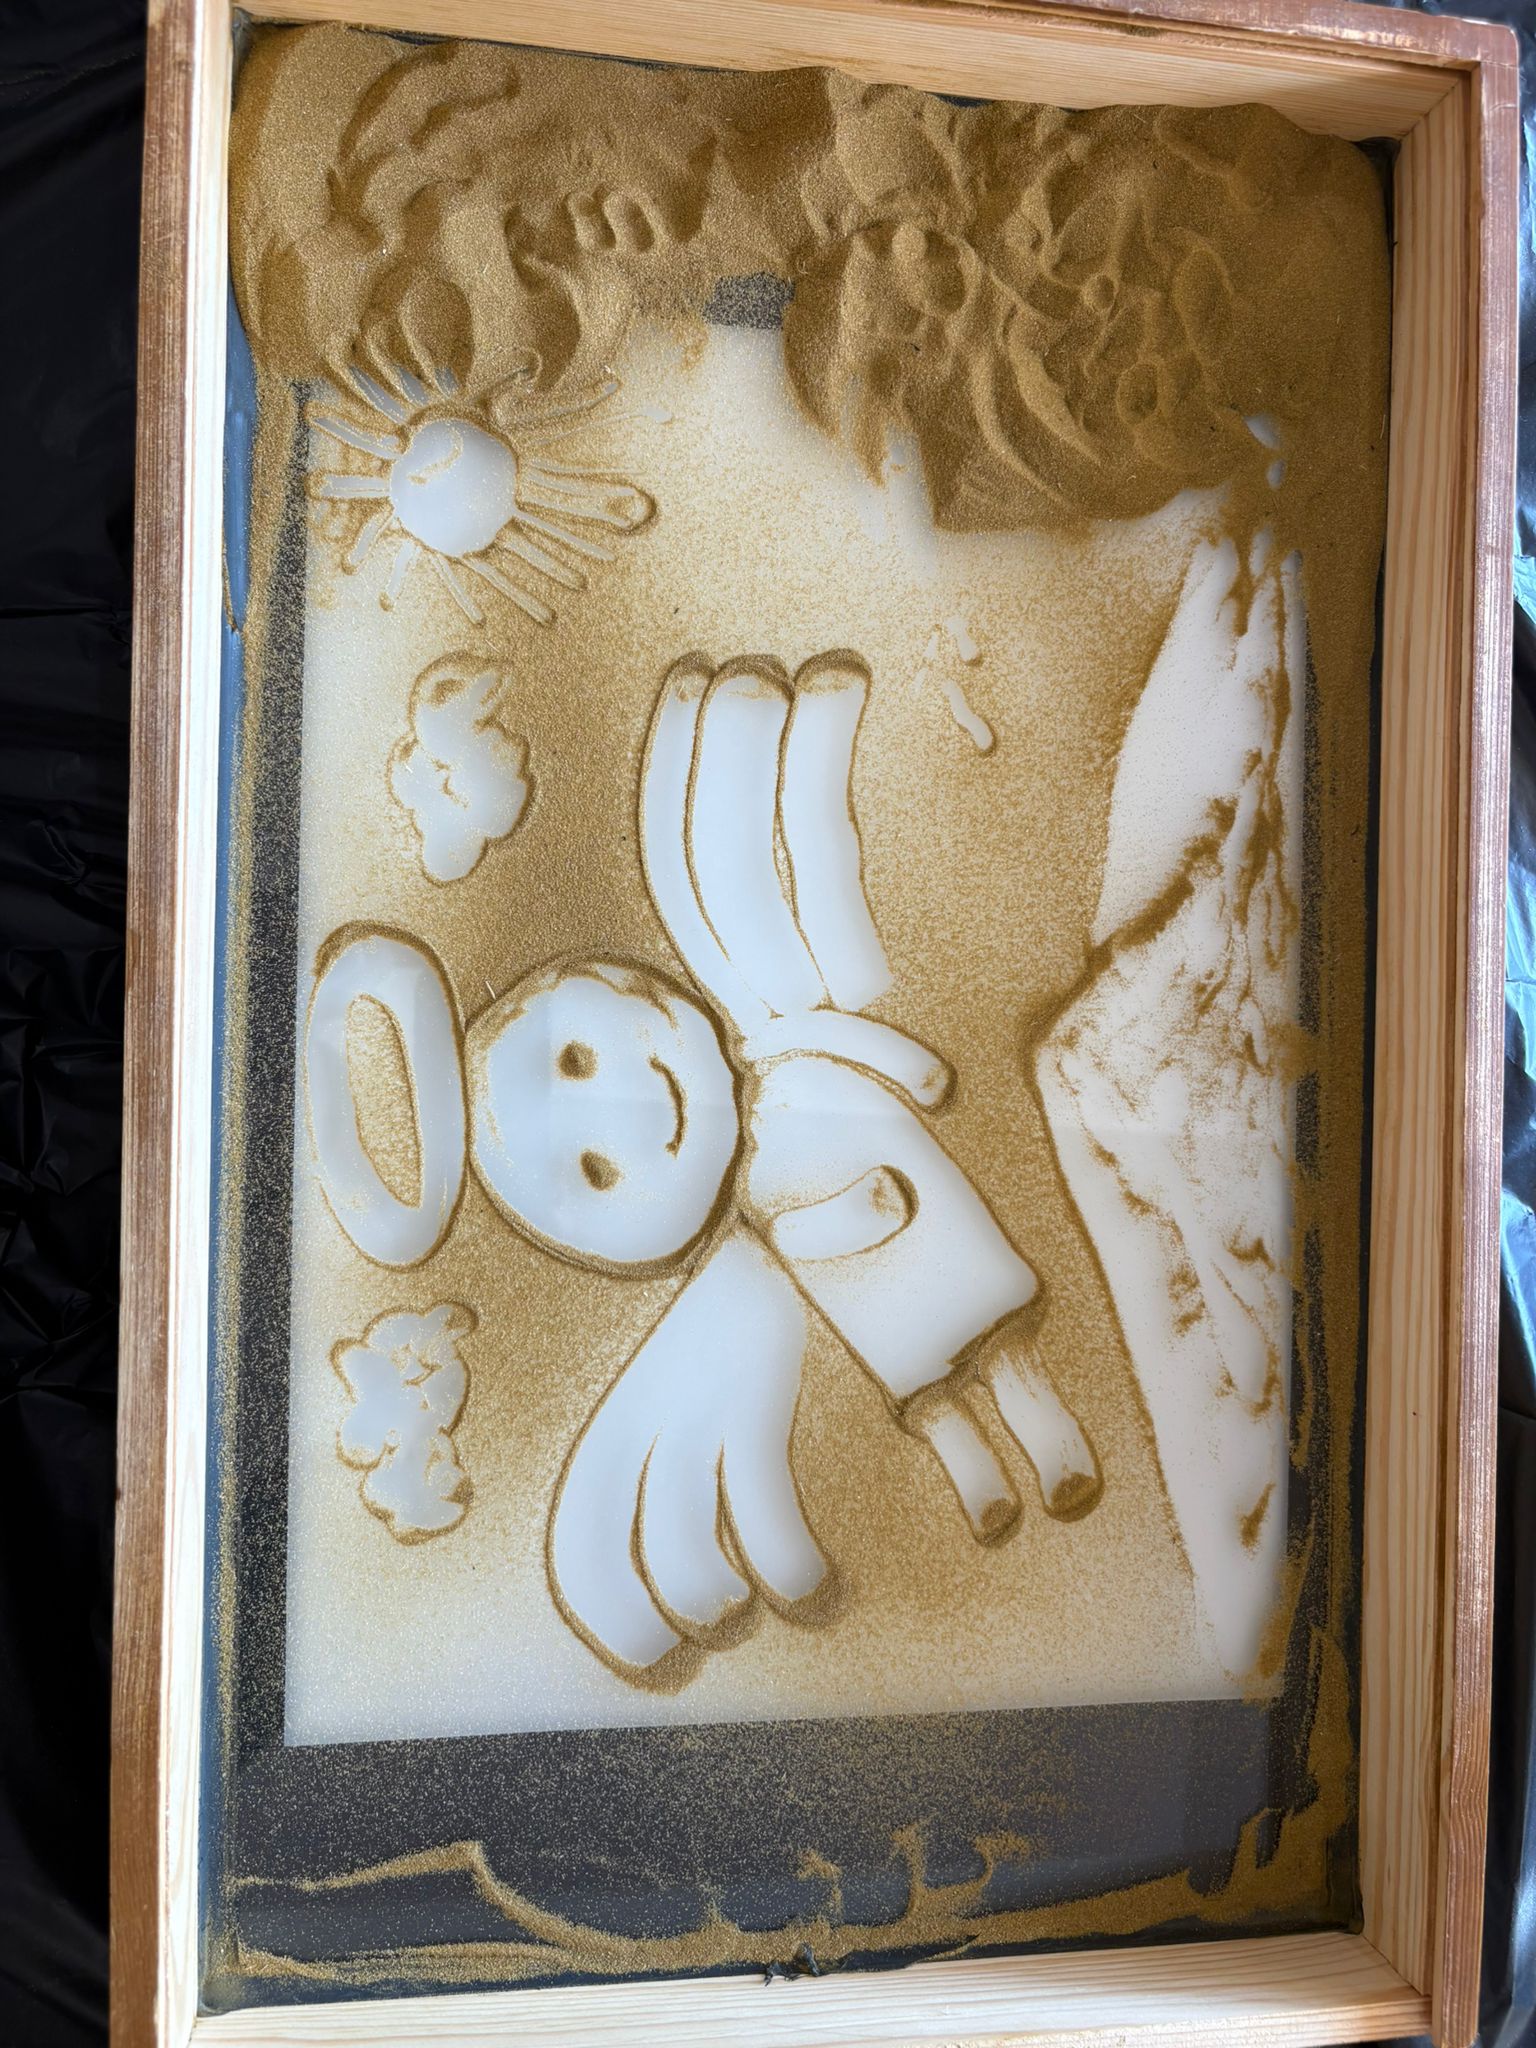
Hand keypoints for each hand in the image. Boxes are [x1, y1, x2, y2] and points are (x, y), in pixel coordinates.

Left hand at [548, 1225, 827, 1675]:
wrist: (784, 1221)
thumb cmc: (738, 1326)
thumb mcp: (685, 1387)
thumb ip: (675, 1459)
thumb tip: (692, 1567)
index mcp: (620, 1416)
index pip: (580, 1531)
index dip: (601, 1607)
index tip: (646, 1655)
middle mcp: (644, 1414)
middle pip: (612, 1546)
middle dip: (641, 1621)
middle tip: (689, 1648)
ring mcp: (697, 1402)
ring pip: (679, 1539)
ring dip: (714, 1600)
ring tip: (758, 1608)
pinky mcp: (755, 1391)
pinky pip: (759, 1504)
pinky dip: (785, 1563)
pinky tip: (812, 1584)